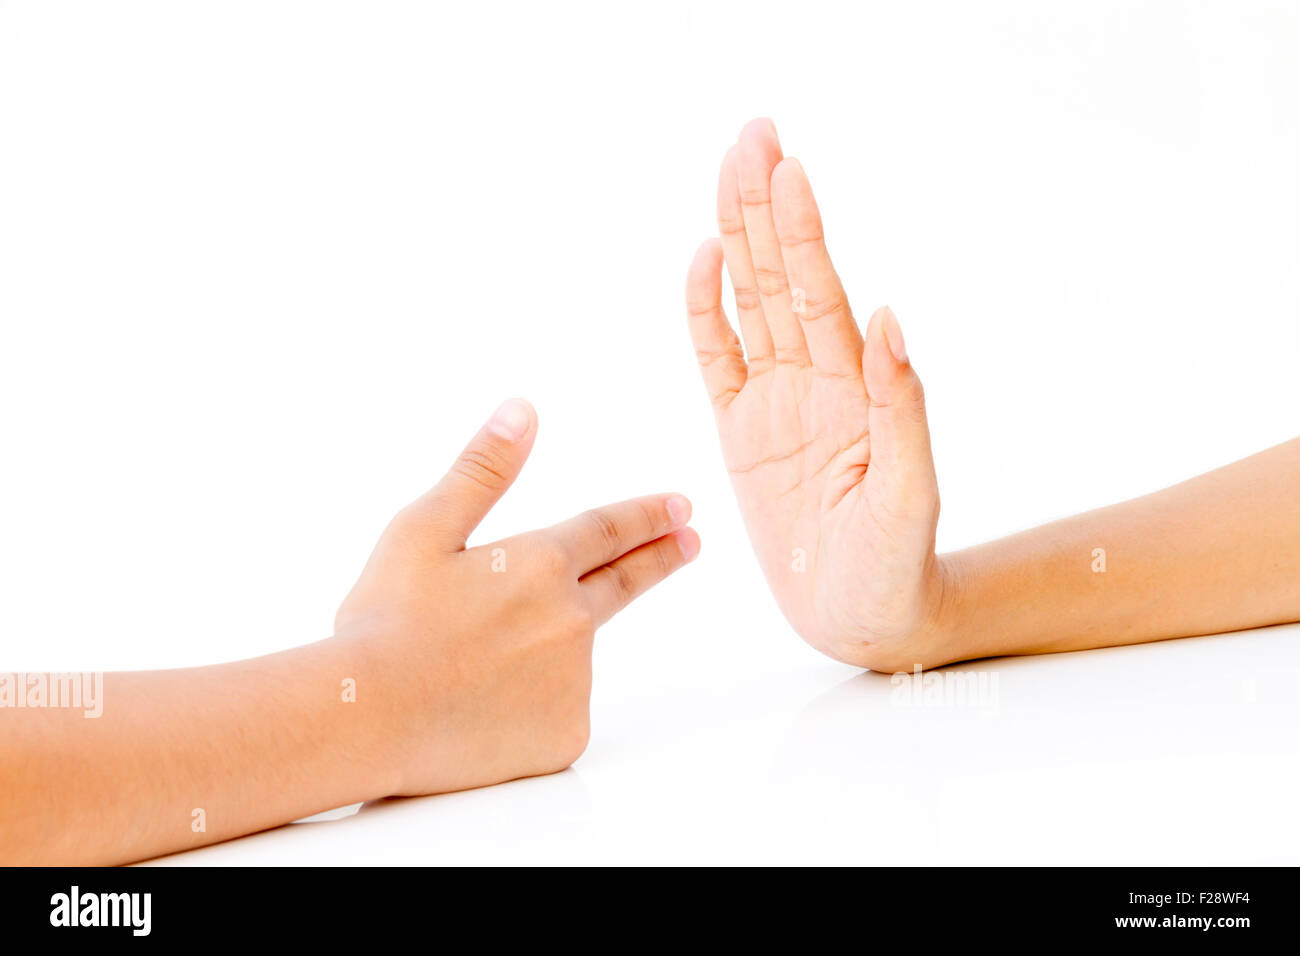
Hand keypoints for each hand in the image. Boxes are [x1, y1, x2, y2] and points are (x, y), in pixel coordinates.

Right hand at [333, 398, 698, 793]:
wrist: (366, 722)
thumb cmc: (384, 622)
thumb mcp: (423, 531)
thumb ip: (482, 471)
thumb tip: (523, 411)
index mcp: (539, 563)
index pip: (608, 530)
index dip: (647, 516)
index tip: (682, 507)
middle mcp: (570, 620)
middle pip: (624, 581)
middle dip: (659, 556)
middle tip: (691, 541)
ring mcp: (572, 682)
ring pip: (569, 656)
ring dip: (543, 650)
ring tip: (470, 667)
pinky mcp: (563, 736)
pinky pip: (555, 712)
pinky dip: (528, 705)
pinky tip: (478, 711)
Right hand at [685, 118, 947, 670]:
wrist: (862, 619)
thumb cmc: (894, 565)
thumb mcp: (908, 494)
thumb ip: (900, 407)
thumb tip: (887, 319)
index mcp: (853, 390)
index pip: (821, 294)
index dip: (803, 232)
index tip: (788, 169)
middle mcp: (812, 382)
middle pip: (783, 279)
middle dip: (765, 208)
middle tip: (752, 136)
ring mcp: (774, 403)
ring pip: (750, 304)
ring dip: (737, 239)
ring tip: (728, 171)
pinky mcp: (740, 432)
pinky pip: (716, 360)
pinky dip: (705, 312)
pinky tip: (702, 262)